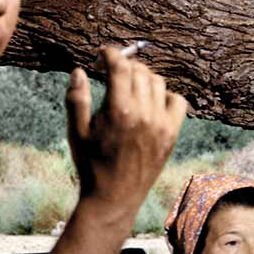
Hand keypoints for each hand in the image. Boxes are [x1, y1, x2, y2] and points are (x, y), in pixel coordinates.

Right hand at [65, 45, 187, 223]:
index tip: (102, 54)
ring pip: (158, 82)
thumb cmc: (91, 164)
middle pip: (139, 71)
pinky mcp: (171, 135)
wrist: (114, 198)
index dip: (110, 54)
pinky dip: (166, 96)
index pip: (120, 66)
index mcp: (118, 110)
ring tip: (130, 86)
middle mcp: (143, 114)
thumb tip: (79, 70)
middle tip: (113, 72)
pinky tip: (152, 102)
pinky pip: (178, 102)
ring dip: (143, 78)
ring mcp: (161, 124)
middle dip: (124, 65)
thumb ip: (76, 98)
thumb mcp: (75, 132)